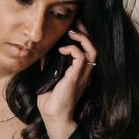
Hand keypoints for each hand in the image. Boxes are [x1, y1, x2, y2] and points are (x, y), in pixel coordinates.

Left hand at [37, 22, 96, 138]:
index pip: (87, 50)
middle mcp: (85, 72)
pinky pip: (81, 56)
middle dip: (85, 32)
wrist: (52, 115)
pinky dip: (72, 49)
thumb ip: (50, 65)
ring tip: (71, 33)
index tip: (74, 27)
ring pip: (92, 50)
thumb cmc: (50, 100)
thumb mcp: (49, 77)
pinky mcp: (77, 76)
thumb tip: (44, 52)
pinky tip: (62, 50)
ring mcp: (83, 75)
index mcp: (80, 72)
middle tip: (76, 23)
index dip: (83, 37)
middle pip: (93, 47)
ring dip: (82, 38)